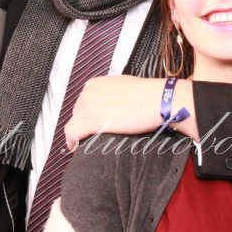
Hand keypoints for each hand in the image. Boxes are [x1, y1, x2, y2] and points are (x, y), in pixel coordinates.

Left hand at [64, 75, 197, 150]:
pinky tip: (76, 147)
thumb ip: (112, 95)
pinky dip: (73, 141)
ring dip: (80, 134)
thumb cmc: (148, 96)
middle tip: (92, 135)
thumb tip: (111, 106)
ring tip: (87, 143)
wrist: (158, 100)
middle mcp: (88, 92)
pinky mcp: (92, 120)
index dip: (85, 116)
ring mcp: (88, 106)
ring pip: (74, 124)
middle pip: (77, 113)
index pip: (82, 103)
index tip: (89, 124)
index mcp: (95, 84)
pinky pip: (72, 133)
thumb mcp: (124, 88)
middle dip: (84, 125)